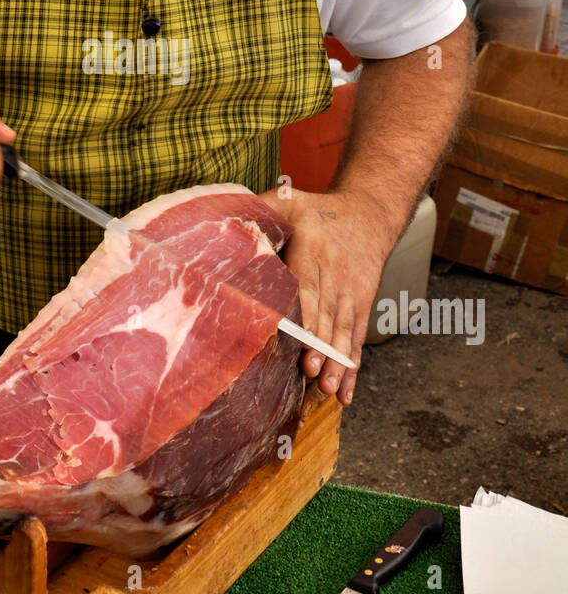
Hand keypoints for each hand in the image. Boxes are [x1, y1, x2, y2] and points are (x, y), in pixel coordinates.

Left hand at [259, 186, 396, 405]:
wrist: (370, 213)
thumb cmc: (320, 211)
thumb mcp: (291, 200)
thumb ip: (262, 208)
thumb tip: (224, 215)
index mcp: (313, 252)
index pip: (309, 287)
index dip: (306, 315)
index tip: (299, 339)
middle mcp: (335, 276)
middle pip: (328, 315)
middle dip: (320, 346)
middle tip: (311, 372)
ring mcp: (351, 294)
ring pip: (344, 332)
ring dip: (337, 363)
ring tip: (329, 389)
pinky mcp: (361, 306)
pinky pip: (356, 340)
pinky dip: (352, 368)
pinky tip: (346, 394)